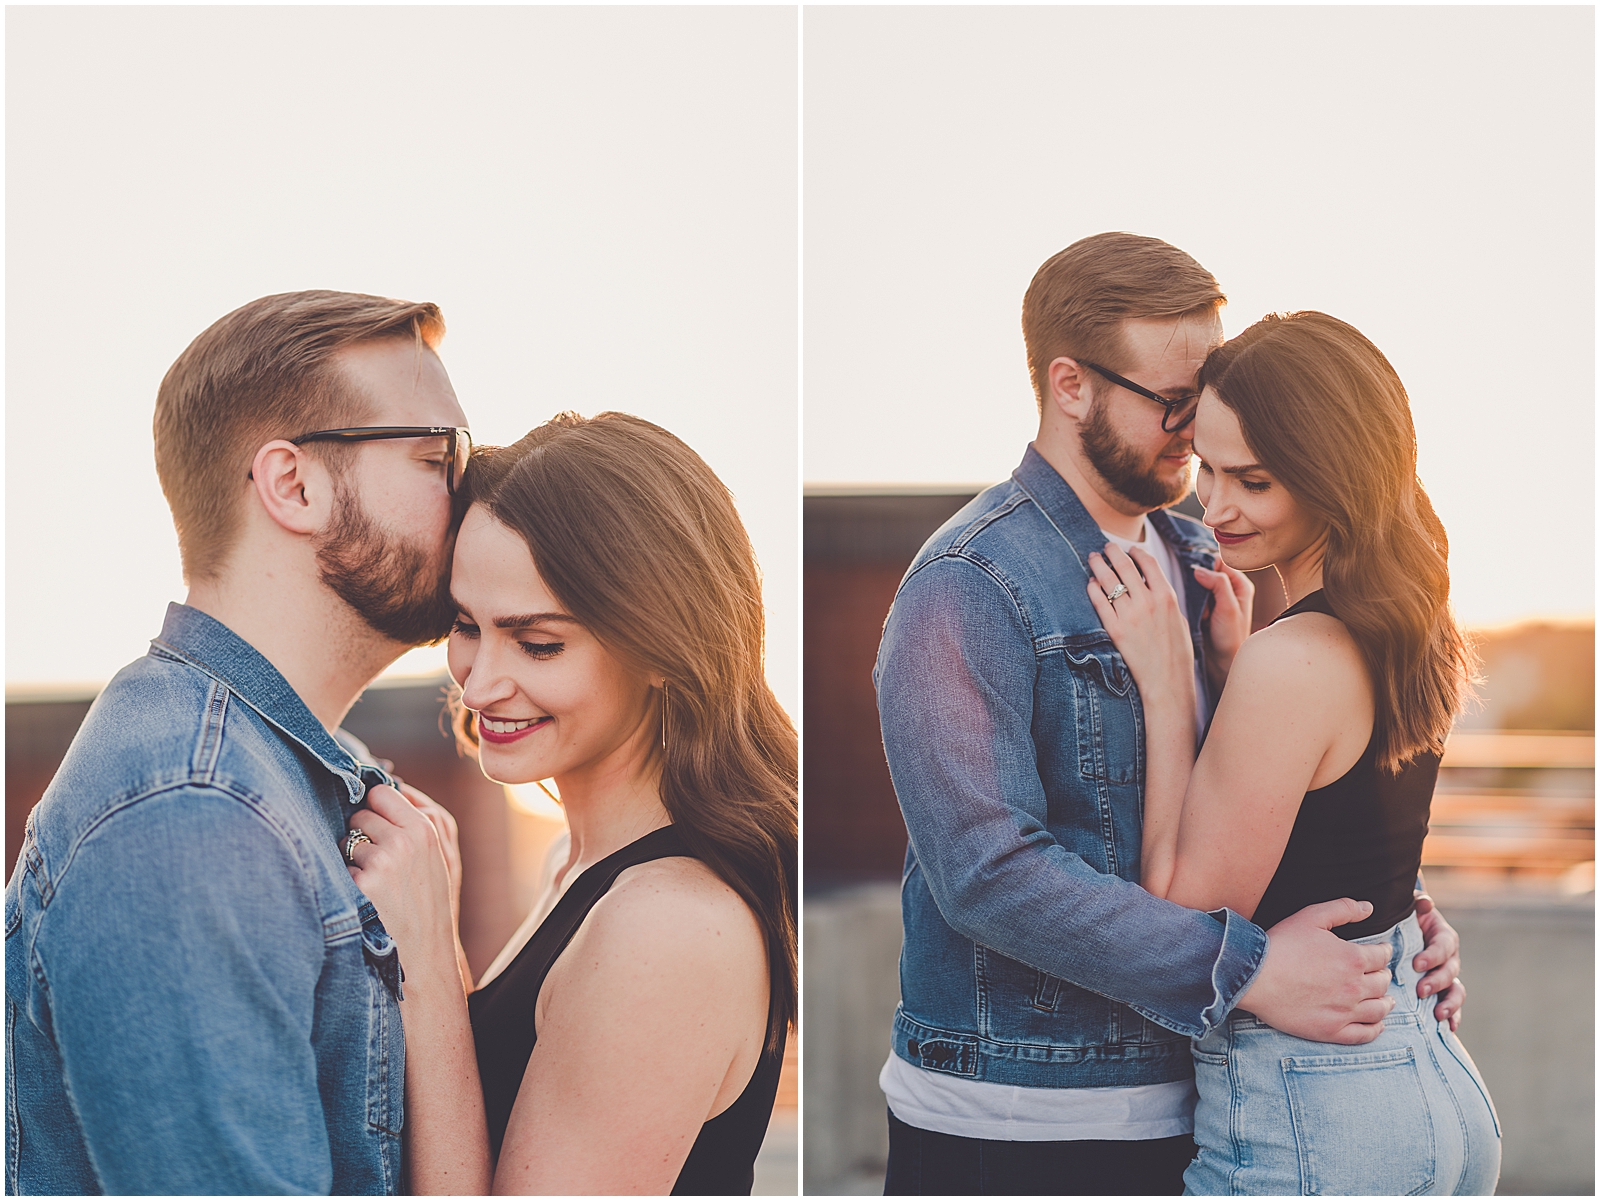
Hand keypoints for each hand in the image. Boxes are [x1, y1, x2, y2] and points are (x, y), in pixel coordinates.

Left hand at [346, 785, 458, 979]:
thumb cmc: (426, 906)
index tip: (374, 823)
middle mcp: (404, 841)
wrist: (425, 957)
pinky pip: (338, 869)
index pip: (381, 792)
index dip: (373, 807)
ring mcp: (382, 862)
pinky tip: (363, 900)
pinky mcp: (361, 885)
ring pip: (346, 841)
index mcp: (425, 830)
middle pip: (360, 815)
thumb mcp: (433, 858)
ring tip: (373, 885)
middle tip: (377, 863)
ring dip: (351, 860)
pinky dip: (345, 883)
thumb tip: (371, 794)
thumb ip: (408, 825)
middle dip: (361, 834)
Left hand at [1086, 543, 1194, 702]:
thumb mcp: (1179, 620)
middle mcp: (1148, 602)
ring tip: (1094, 558)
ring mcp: (1130, 615)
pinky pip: (1099, 602)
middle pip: (1125, 566)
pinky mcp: (1115, 629)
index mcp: (1167, 597)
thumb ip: (1165, 599)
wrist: (1167, 682)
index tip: (1129, 549)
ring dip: (1099, 566)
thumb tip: (1152, 583)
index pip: (1148, 563)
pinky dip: (1093, 589)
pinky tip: (1091, 583)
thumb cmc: (1176, 654)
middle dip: (1113, 552)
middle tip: (1106, 546)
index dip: (1136, 552)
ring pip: (1109, 581)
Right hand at [1195, 556, 1253, 684]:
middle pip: (1206, 571)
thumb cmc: (1231, 640)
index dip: (1205, 565)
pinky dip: (1190, 602)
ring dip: (1193, 593)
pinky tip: (1194, 613)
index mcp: (1240, 585)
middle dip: (1197, 582)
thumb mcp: (1228, 609)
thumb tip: (1200, 569)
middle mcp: (1229, 589)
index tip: (1196, 576)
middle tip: (1199, 599)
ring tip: (1199, 610)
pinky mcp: (1204, 608)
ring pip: (1197, 584)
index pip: (1219, 561)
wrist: (1223, 663)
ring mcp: (1215, 599)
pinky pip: (1192, 597)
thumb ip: (1219, 585)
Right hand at [1236, 898, 1394, 1043]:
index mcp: (1352, 958)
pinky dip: (1376, 1029)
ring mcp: (1345, 1011)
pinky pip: (1365, 1034)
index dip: (1383, 952)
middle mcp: (1354, 987)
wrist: (1254, 976)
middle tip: (1379, 973)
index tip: (1380, 952)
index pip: (1382, 956)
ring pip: (1379, 1009)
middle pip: (1383, 983)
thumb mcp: (1311, 916)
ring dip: (1386, 1002)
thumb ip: (1343, 908)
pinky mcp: (1332, 1030)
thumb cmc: (1280, 944)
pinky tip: (1377, 1024)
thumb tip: (1369, 907)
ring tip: (1386, 1000)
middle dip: (1383, 975)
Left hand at [1414, 891, 1463, 1030]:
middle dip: (1437, 982)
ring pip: (1456, 991)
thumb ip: (1418, 905)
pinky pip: (1453, 1005)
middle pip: (1450, 971)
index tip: (1416, 964)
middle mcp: (1449, 958)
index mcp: (1443, 936)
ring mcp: (1448, 976)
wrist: (1403, 932)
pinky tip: (1450, 1027)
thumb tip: (1425, 903)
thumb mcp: (1410, 909)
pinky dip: (1454, 1016)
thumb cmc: (1405, 920)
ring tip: (1438, 1014)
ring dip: (1449, 1003)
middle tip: (1420, 990)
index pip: (1444, 946)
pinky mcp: (1442, 991)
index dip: (1433, 956)